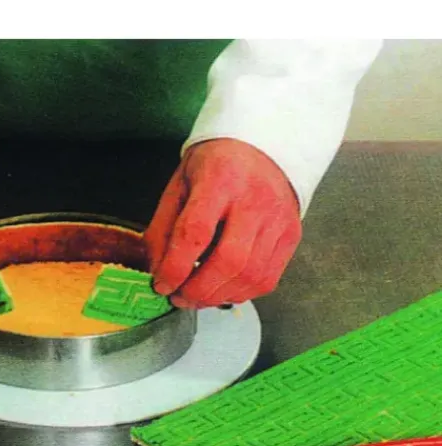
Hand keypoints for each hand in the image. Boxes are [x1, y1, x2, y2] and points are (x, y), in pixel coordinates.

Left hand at [144, 138, 301, 308]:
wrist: (262, 148)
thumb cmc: (215, 167)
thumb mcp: (179, 185)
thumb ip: (164, 227)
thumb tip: (156, 271)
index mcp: (220, 180)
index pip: (196, 232)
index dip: (175, 267)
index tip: (161, 284)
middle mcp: (255, 200)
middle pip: (228, 260)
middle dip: (198, 290)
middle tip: (178, 297)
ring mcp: (278, 220)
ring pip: (251, 275)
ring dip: (217, 297)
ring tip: (195, 297)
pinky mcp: (291, 236)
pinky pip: (267, 279)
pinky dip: (240, 294)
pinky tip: (221, 291)